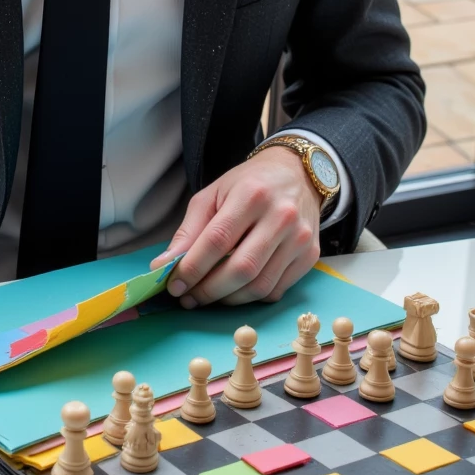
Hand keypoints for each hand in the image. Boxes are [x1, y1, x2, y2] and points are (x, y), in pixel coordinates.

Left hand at [150, 147, 320, 307]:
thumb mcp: (212, 195)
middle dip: (208, 290)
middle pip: (241, 268)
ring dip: (228, 299)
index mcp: (252, 194)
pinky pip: (276, 290)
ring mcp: (299, 238)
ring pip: (260, 285)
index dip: (192, 268)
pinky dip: (250, 297)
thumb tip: (164, 266)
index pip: (217, 240)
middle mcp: (281, 216)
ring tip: (207, 296)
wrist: (297, 175)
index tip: (174, 285)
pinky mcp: (310, 255)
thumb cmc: (248, 184)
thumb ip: (188, 231)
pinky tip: (234, 290)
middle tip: (188, 297)